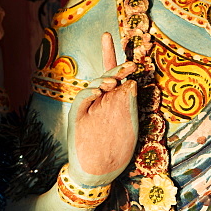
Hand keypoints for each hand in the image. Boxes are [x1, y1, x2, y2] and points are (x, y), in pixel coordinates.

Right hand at [67, 32, 138, 185]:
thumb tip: (132, 83)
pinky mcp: (78, 115)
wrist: (97, 172)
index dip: (115, 56)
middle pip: (106, 74)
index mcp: (115, 98)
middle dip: (115, 63)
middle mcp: (101, 98)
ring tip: (115, 82)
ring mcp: (89, 106)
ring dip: (107, 79)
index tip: (114, 38)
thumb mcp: (130, 124)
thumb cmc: (117, 149)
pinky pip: (83, 99)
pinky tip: (100, 91)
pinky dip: (91, 93)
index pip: (116, 73)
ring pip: (96, 84)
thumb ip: (130, 104)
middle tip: (131, 64)